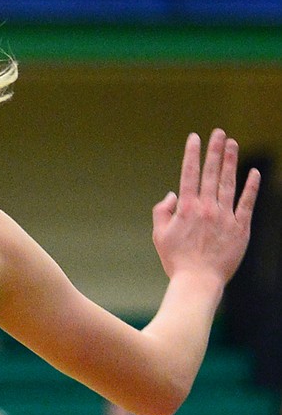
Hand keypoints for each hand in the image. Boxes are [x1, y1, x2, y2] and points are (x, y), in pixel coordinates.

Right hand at [154, 130, 259, 286]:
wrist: (198, 282)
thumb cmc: (177, 261)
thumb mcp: (160, 236)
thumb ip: (162, 211)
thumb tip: (172, 194)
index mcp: (187, 208)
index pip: (189, 174)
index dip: (192, 154)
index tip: (194, 138)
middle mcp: (207, 208)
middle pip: (212, 173)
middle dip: (215, 150)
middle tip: (219, 132)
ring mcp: (225, 216)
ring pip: (229, 183)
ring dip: (231, 161)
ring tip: (233, 144)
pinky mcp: (240, 227)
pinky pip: (247, 202)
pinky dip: (251, 186)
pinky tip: (254, 172)